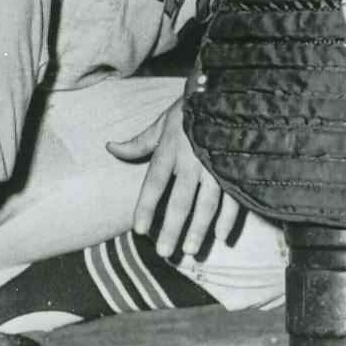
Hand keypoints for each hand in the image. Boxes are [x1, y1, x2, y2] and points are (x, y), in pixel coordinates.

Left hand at [106, 99, 240, 258]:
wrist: (226, 94)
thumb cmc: (189, 110)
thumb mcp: (161, 123)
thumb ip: (138, 143)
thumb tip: (110, 147)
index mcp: (170, 149)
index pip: (154, 183)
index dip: (146, 207)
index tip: (139, 230)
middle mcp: (192, 159)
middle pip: (180, 199)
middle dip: (172, 228)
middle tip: (164, 252)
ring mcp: (216, 165)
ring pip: (206, 202)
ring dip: (198, 228)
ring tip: (190, 250)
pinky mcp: (235, 167)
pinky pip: (232, 196)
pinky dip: (228, 217)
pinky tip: (221, 236)